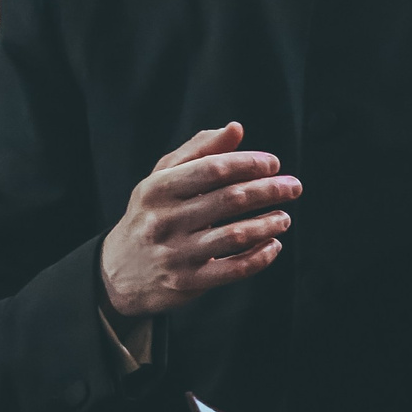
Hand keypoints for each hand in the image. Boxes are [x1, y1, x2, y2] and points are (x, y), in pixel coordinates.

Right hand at [100, 123, 299, 318]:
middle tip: (293, 187)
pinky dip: (260, 257)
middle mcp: (165, 220)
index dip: (249, 163)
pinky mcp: (187, 283)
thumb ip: (199, 151)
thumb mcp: (162, 178)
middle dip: (269, 190)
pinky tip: (273, 244)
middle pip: (229, 199)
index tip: (273, 164)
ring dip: (268, 223)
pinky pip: (233, 270)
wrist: (118, 271)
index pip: (213, 169)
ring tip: (285, 217)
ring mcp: (176, 254)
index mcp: (158, 188)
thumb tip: (236, 129)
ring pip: (235, 235)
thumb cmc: (151, 214)